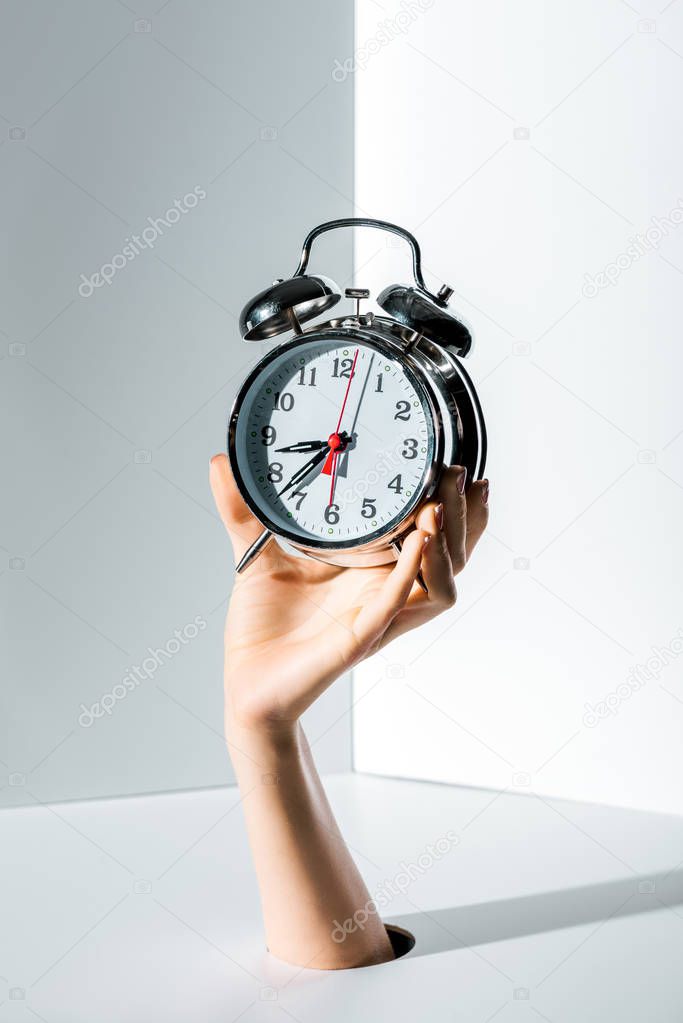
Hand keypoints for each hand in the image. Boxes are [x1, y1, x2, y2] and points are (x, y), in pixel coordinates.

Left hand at [210, 455, 488, 732]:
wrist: (244, 678)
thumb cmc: (263, 623)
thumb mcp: (255, 553)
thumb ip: (243, 508)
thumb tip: (221, 461)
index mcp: (372, 569)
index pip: (433, 535)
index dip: (454, 505)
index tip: (456, 463)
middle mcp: (385, 592)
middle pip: (451, 556)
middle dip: (464, 517)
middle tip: (458, 476)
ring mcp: (377, 617)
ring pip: (439, 586)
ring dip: (446, 546)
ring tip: (437, 507)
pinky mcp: (358, 639)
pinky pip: (395, 605)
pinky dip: (408, 574)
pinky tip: (417, 542)